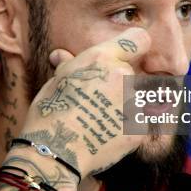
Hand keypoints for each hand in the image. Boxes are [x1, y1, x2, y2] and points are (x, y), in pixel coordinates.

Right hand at [17, 27, 150, 180]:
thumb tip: (60, 55)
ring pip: (138, 100)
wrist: (55, 150)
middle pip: (133, 75)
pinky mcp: (140, 129)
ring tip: (101, 121)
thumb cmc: (51, 112)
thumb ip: (70, 65)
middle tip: (100, 100)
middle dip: (121, 85)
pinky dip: (127, 128)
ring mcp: (134, 103)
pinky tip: (108, 135)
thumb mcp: (57, 81)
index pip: (139, 39)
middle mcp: (123, 76)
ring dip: (125, 107)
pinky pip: (139, 123)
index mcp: (103, 59)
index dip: (136, 47)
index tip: (130, 56)